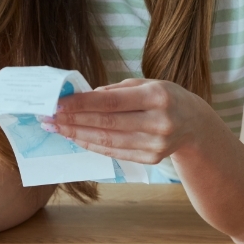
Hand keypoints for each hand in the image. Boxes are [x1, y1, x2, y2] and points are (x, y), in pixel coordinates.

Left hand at [42, 78, 214, 164]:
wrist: (194, 124)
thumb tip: (81, 97)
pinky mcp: (151, 159)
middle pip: (107, 124)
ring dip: (78, 135)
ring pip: (108, 141)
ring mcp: (156, 144)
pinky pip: (115, 152)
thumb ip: (115, 91)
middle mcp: (159, 122)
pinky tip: (76, 138)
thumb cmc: (165, 97)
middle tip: (49, 117)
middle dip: (74, 120)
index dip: (82, 104)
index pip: (112, 102)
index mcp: (157, 96)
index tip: (58, 104)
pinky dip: (93, 145)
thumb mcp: (146, 84)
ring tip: (57, 128)